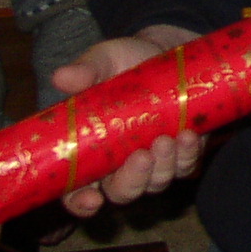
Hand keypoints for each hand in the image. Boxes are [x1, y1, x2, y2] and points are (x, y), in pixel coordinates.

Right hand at [51, 29, 203, 217]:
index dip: (80, 202)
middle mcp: (119, 164)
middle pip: (122, 192)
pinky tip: (188, 135)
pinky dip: (187, 154)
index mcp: (90, 150)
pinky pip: (185, 165)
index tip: (92, 201)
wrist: (165, 49)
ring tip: (167, 139)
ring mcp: (153, 161)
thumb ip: (85, 71)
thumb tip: (61, 76)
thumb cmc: (125, 61)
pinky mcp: (182, 152)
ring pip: (156, 182)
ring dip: (163, 166)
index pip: (77, 190)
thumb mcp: (104, 60)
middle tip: (141, 157)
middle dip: (133, 181)